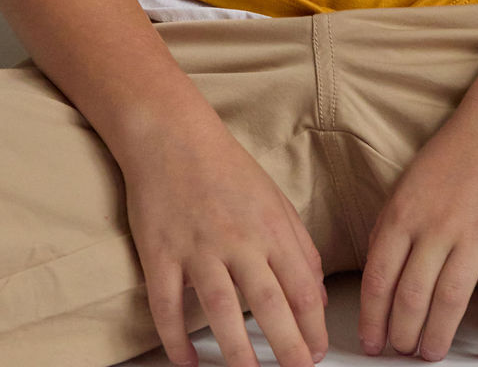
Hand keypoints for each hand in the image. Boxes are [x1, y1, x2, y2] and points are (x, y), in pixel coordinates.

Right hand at [120, 105, 327, 366]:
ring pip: (221, 312)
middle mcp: (238, 239)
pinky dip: (176, 339)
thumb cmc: (226, 167)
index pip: (303, 288)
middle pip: (270, 305)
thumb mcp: (274, 198)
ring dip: (237, 355)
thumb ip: (298, 245)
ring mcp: (197, 247)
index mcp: (271, 226)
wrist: (172, 135)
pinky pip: (167, 306)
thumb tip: (317, 292)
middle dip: (288, 350)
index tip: (317, 353)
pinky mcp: (160, 252)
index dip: (313, 328)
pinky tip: (187, 362)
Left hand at [358, 95, 477, 359]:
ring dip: (439, 337)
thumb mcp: (409, 181)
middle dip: (404, 335)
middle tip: (404, 352)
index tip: (373, 343)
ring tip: (433, 353)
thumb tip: (377, 270)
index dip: (373, 319)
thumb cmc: (458, 148)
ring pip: (451, 303)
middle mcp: (437, 226)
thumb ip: (391, 224)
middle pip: (412, 298)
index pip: (379, 279)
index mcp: (405, 211)